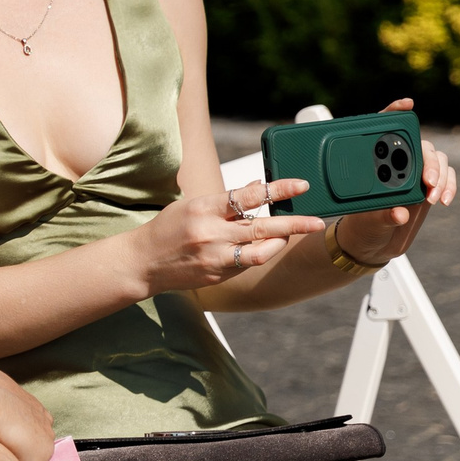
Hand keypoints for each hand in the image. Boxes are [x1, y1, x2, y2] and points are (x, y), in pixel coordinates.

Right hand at [137, 178, 325, 293]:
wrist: (142, 262)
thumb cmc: (168, 229)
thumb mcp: (192, 204)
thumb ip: (226, 200)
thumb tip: (257, 186)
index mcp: (204, 207)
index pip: (249, 195)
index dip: (279, 189)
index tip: (301, 186)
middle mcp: (210, 232)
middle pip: (262, 227)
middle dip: (294, 224)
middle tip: (316, 221)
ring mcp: (214, 256)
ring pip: (260, 251)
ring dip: (279, 243)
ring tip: (287, 236)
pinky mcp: (217, 275)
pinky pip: (247, 264)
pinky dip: (258, 255)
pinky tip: (261, 249)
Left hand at [327, 98, 455, 267]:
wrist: (373, 239)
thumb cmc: (364, 224)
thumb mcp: (367, 221)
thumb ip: (382, 217)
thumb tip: (400, 214)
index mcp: (372, 159)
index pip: (383, 128)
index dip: (395, 111)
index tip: (407, 104)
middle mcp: (396, 160)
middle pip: (417, 145)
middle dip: (426, 159)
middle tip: (427, 180)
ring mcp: (416, 170)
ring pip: (436, 158)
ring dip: (439, 174)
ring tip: (434, 196)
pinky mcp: (430, 183)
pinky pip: (446, 176)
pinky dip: (449, 185)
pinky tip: (445, 199)